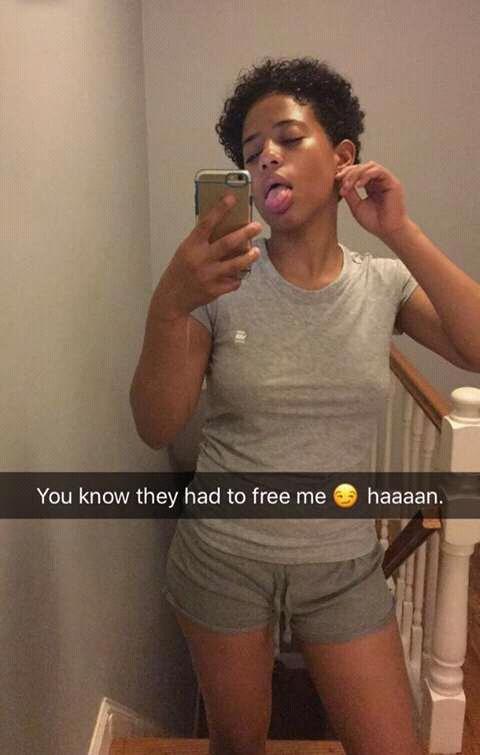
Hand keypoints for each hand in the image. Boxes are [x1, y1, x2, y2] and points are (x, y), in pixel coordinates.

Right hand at [154, 194, 261, 318]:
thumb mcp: (185, 251)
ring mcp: (208, 276)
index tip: (232, 198)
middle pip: (228, 243)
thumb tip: (226, 228)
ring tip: (256, 251)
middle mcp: (200, 259)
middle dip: (245, 233)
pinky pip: (234, 282)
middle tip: (257, 226)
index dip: (220, 209)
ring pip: (236, 264)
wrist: (172, 298)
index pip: (206, 223)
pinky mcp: (214, 290)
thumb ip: (202, 242)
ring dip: (249, 256)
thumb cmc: (180, 271)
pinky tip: (238, 274)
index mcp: (190, 246)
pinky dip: (238, 277)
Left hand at [335, 161, 409, 239]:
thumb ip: (350, 193)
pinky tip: (358, 186)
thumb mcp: (356, 206)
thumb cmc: (374, 222)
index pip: (358, 172)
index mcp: (371, 186)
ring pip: (370, 166)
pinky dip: (367, 175)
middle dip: (349, 172)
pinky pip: (379, 171)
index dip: (346, 173)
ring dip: (356, 173)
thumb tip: (340, 182)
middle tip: (340, 181)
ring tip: (348, 185)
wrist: (388, 231)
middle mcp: (379, 182)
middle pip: (362, 167)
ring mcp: (386, 181)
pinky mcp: (392, 183)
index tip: (335, 180)